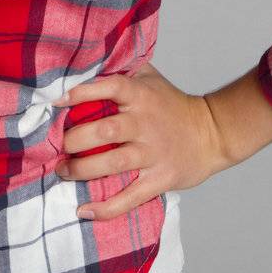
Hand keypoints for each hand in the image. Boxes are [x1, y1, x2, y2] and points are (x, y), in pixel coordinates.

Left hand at [51, 63, 234, 219]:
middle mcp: (146, 123)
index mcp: (141, 96)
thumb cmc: (173, 105)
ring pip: (114, 163)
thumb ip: (123, 69)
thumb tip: (86, 61)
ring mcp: (153, 153)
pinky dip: (107, 207)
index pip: (111, 87)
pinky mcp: (160, 179)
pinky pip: (130, 196)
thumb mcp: (151, 78)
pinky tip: (84, 211)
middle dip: (75, 140)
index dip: (83, 92)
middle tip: (58, 145)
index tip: (58, 101)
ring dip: (82, 171)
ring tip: (63, 172)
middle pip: (106, 130)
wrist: (213, 133)